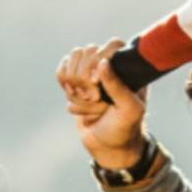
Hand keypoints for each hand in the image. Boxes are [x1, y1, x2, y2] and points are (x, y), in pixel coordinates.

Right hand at [57, 42, 148, 168]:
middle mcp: (110, 64)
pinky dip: (66, 89)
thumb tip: (102, 62)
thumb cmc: (124, 128)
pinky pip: (62, 73)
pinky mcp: (75, 81)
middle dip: (86, 81)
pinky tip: (77, 101)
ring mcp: (90, 71)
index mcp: (128, 67)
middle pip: (87, 52)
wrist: (108, 146)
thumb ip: (118, 86)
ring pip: (72, 63)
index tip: (97, 82)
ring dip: (76, 88)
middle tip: (96, 99)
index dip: (101, 59)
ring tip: (88, 102)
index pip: (113, 44)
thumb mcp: (129, 110)